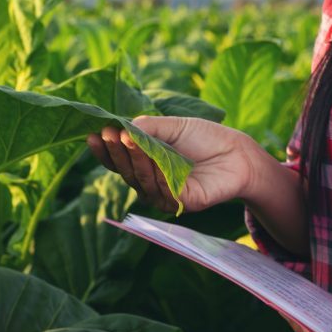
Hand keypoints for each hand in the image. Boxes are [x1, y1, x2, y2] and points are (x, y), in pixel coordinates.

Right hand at [87, 116, 264, 213]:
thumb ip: (148, 128)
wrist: (237, 153)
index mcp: (146, 164)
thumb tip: (122, 127)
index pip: (118, 161)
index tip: (94, 134)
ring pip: (141, 180)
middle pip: (125, 171)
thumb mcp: (173, 127)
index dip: (105, 150)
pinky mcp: (180, 204)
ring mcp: (164, 195)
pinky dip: (156, 173)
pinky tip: (152, 157)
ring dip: (134, 160)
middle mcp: (151, 182)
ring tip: (129, 139)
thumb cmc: (205, 138)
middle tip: (110, 134)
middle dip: (116, 153)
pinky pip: (162, 190)